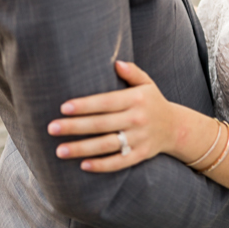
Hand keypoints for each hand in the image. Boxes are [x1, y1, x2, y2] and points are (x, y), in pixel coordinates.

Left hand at [48, 61, 177, 171]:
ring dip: (82, 149)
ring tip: (59, 151)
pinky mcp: (141, 155)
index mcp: (136, 99)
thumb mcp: (146, 83)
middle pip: (101, 124)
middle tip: (51, 128)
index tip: (63, 107)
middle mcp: (137, 119)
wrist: (177, 128)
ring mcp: (140, 139)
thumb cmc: (152, 102)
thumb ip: (131, 72)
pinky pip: (119, 162)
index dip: (85, 105)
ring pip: (107, 145)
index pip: (106, 102)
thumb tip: (116, 62)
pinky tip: (83, 166)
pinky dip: (102, 165)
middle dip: (75, 127)